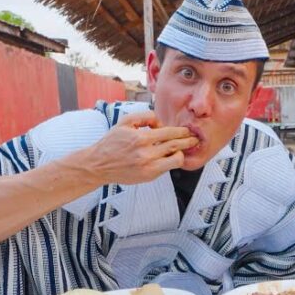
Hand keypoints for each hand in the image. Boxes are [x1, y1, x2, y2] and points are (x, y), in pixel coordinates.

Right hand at [81, 110, 198, 184]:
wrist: (99, 164)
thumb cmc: (112, 142)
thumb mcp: (125, 122)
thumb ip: (144, 117)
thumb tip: (160, 123)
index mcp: (140, 138)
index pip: (169, 133)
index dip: (181, 131)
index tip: (187, 131)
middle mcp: (146, 153)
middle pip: (175, 145)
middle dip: (188, 142)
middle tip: (194, 139)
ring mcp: (148, 167)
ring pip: (175, 159)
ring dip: (181, 153)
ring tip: (183, 149)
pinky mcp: (148, 176)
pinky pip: (167, 168)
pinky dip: (171, 162)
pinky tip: (170, 157)